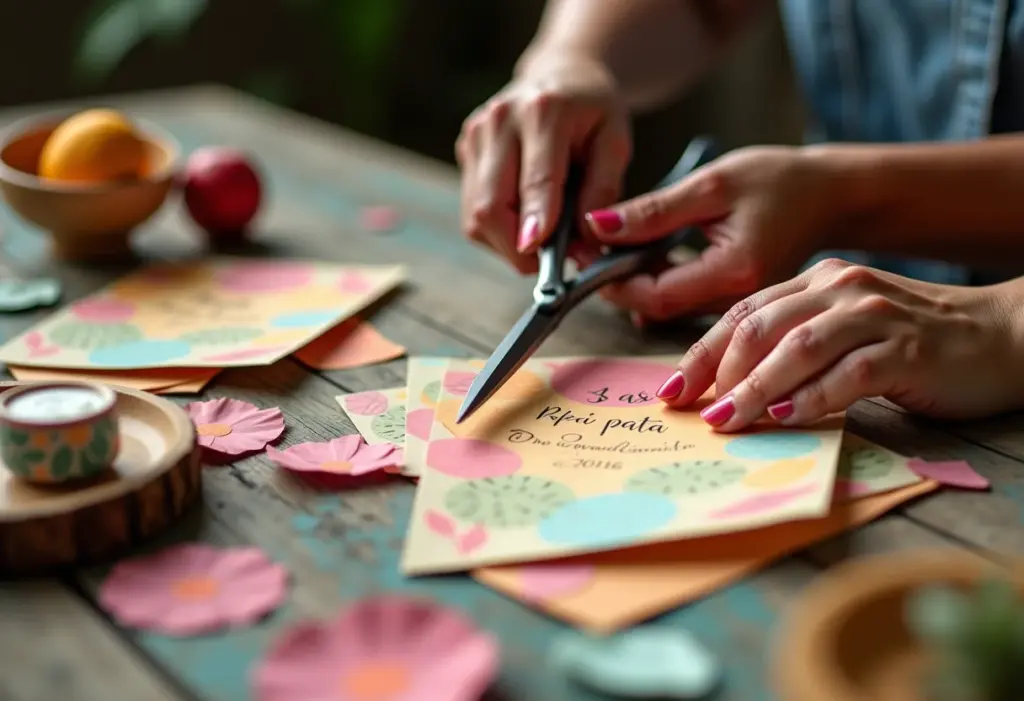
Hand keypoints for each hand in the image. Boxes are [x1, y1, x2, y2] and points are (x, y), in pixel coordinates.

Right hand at [456, 54, 630, 272]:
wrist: (560, 75)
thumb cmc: (593, 112)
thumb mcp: (615, 143)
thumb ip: (603, 192)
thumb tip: (586, 244)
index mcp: (544, 111)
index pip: (535, 181)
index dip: (535, 224)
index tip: (540, 258)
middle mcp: (499, 121)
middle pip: (490, 206)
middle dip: (517, 249)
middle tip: (550, 265)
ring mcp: (475, 136)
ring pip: (476, 217)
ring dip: (508, 244)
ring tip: (542, 239)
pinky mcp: (464, 151)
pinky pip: (472, 210)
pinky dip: (498, 230)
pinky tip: (524, 220)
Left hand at [585, 146, 845, 319]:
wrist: (832, 194)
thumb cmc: (780, 180)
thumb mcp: (712, 185)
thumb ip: (654, 210)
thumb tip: (597, 225)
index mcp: (734, 272)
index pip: (657, 295)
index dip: (615, 282)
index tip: (588, 255)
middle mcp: (738, 300)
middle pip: (658, 308)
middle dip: (619, 283)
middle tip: (593, 249)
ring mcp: (738, 305)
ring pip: (669, 307)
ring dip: (636, 282)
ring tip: (615, 246)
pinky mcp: (734, 300)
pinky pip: (685, 299)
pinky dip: (658, 280)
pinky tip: (647, 253)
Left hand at [653, 258, 1023, 430]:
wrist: (1000, 335)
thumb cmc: (910, 341)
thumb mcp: (842, 330)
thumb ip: (792, 345)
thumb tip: (729, 387)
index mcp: (816, 282)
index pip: (742, 314)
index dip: (701, 353)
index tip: (671, 391)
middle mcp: (838, 289)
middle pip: (760, 328)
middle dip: (718, 372)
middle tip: (694, 411)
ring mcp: (873, 315)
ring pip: (797, 349)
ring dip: (755, 388)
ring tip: (727, 419)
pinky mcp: (906, 348)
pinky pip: (848, 374)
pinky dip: (812, 398)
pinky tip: (785, 419)